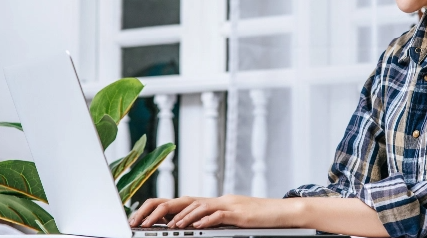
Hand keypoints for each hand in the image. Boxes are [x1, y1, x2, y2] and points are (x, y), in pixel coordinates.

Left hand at [129, 195, 301, 228]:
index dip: (161, 208)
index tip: (144, 218)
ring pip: (200, 206)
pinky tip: (196, 226)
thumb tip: (192, 223)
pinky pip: (220, 215)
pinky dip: (206, 219)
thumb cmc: (257, 218)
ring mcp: (229, 205)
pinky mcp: (239, 213)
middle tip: (145, 221)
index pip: (182, 201)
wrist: (282, 212)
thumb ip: (212, 219)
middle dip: (163, 211)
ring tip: (170, 226)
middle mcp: (218, 200)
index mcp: (213, 201)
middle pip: (185, 201)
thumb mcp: (231, 218)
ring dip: (183, 216)